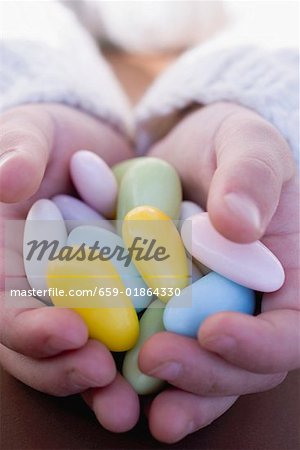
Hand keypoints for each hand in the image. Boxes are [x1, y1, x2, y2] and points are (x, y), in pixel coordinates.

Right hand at [0, 103, 138, 431]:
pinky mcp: (126, 295)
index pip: (7, 308)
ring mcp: (86, 297)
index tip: (65, 330)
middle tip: (101, 377)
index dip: (28, 327)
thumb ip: (18, 150)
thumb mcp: (30, 132)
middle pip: (46, 347)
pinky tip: (173, 366)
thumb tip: (7, 181)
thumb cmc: (49, 137)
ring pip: (90, 351)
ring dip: (109, 381)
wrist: (92, 145)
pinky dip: (148, 351)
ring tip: (134, 402)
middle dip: (68, 368)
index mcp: (8, 263)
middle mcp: (43, 291)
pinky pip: (136, 329)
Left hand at [138, 102, 298, 441]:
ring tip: (138, 407)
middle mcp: (250, 305)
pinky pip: (158, 347)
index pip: (292, 329)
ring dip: (174, 394)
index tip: (215, 329)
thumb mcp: (247, 142)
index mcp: (285, 275)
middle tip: (157, 360)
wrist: (188, 150)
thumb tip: (240, 224)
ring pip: (202, 371)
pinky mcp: (165, 310)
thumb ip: (251, 176)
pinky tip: (109, 380)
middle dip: (206, 374)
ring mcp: (207, 313)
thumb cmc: (230, 143)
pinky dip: (138, 373)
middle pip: (244, 365)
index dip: (261, 344)